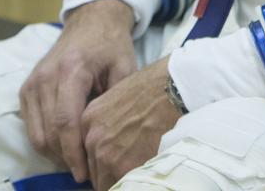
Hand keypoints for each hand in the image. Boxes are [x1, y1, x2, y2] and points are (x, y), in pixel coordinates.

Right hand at [19, 0, 136, 182]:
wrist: (91, 20)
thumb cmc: (112, 44)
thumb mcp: (125, 66)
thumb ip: (117, 99)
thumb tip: (112, 137)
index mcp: (71, 69)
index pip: (65, 121)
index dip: (73, 152)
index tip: (84, 173)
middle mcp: (45, 77)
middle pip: (48, 133)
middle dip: (65, 158)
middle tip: (86, 172)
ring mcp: (32, 84)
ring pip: (36, 134)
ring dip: (54, 153)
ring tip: (77, 162)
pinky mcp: (25, 90)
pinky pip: (31, 126)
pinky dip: (46, 141)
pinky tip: (65, 147)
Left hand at [80, 56, 180, 189]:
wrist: (176, 87)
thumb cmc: (158, 84)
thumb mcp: (124, 92)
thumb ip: (112, 116)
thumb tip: (118, 131)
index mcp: (90, 118)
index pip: (88, 148)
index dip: (105, 155)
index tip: (118, 156)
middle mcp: (92, 138)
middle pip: (94, 168)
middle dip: (111, 169)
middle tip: (133, 162)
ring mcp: (106, 154)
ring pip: (106, 181)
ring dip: (122, 177)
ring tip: (141, 167)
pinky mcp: (124, 167)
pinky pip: (124, 185)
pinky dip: (135, 181)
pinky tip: (148, 170)